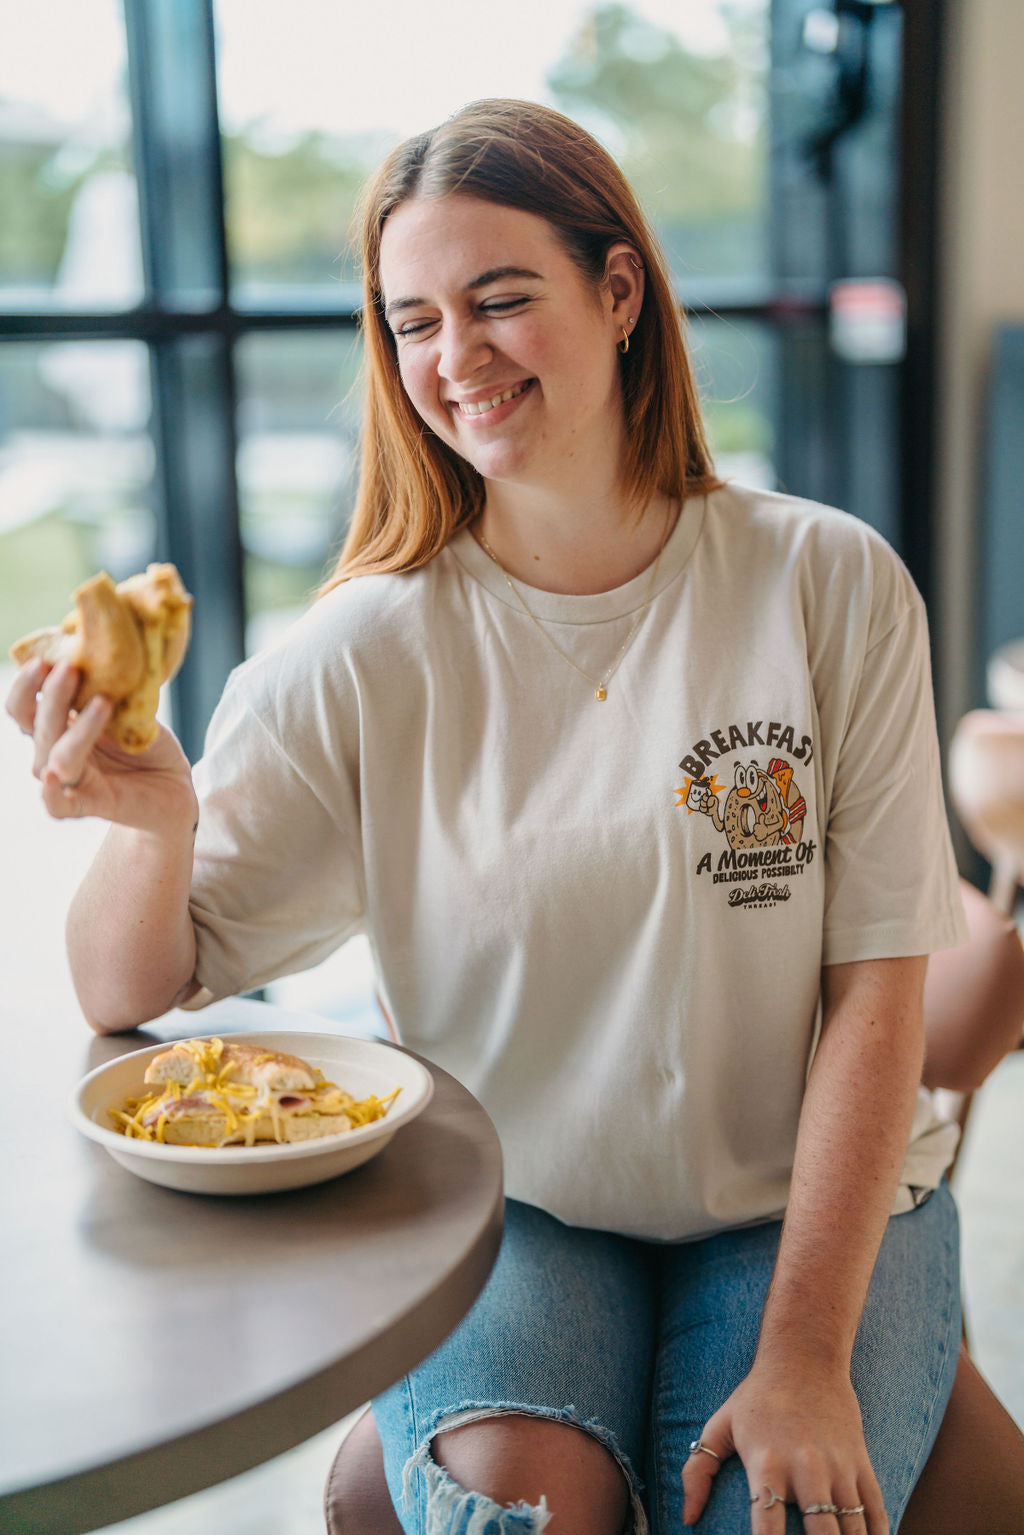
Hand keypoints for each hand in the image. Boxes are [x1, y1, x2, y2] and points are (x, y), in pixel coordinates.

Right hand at [6, 657, 196, 833]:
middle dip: (53, 696)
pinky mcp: (89, 805)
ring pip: (55, 757)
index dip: (26, 685)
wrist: (174, 786)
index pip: (24, 707)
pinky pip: (57, 806)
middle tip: (71, 668)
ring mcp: (70, 781)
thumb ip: (111, 689)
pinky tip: (52, 776)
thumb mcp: (130, 710)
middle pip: (36, 726)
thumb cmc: (146, 746)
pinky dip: (51, 794)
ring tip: (103, 702)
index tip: (44, 660)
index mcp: (57, 727)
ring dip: (76, 728)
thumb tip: (102, 651)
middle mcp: (54, 753)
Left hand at [681, 1359, 887, 1534]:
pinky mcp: (861, 1462)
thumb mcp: (720, 1425)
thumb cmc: (757, 1397)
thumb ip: (697, 1471)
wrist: (804, 1357)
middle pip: (822, 1534)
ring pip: (853, 1528)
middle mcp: (805, 1468)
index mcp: (767, 1463)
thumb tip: (687, 1518)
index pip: (767, 1524)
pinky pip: (875, 1510)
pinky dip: (878, 1534)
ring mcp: (838, 1466)